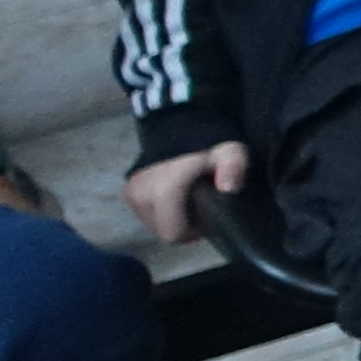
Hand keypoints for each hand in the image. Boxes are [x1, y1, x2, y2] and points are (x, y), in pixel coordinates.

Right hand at [123, 141, 248, 245]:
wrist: (181, 127)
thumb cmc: (208, 144)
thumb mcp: (230, 152)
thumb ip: (233, 166)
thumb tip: (228, 188)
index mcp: (160, 191)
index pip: (174, 234)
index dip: (195, 230)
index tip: (208, 212)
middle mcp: (139, 195)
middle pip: (165, 231)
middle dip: (185, 224)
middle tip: (201, 204)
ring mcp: (130, 195)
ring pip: (156, 225)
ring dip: (174, 218)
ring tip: (189, 198)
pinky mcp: (127, 194)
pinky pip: (148, 215)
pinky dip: (163, 211)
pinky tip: (176, 197)